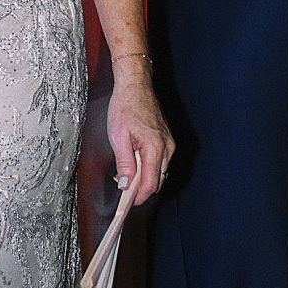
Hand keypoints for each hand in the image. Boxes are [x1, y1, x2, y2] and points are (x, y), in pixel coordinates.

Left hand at [106, 64, 173, 205]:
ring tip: (126, 172)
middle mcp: (167, 147)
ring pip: (160, 171)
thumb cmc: (125, 106)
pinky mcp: (167, 138)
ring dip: (145, 177)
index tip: (126, 203)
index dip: (138, 197)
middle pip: (157, 180)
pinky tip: (135, 160)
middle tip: (123, 187)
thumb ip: (124, 164)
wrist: (135, 84)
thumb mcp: (118, 137)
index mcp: (155, 148)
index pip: (150, 184)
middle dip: (141, 188)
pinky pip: (161, 160)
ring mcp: (169, 142)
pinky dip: (149, 166)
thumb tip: (126, 186)